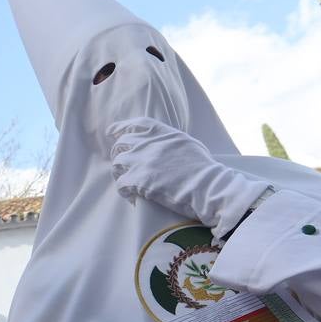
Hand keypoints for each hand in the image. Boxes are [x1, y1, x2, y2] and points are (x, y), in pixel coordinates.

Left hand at [107, 118, 270, 237]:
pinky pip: (121, 184)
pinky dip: (125, 192)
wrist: (208, 187)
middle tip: (122, 165)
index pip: (136, 124)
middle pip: (122, 144)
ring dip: (120, 173)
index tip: (112, 133)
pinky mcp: (138, 180)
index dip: (121, 128)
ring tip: (127, 182)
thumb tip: (161, 144)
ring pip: (117, 163)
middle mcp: (149, 143)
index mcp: (163, 132)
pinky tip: (132, 197)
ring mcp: (142, 161)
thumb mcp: (189, 144)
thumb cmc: (205, 169)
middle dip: (119, 153)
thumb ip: (171, 140)